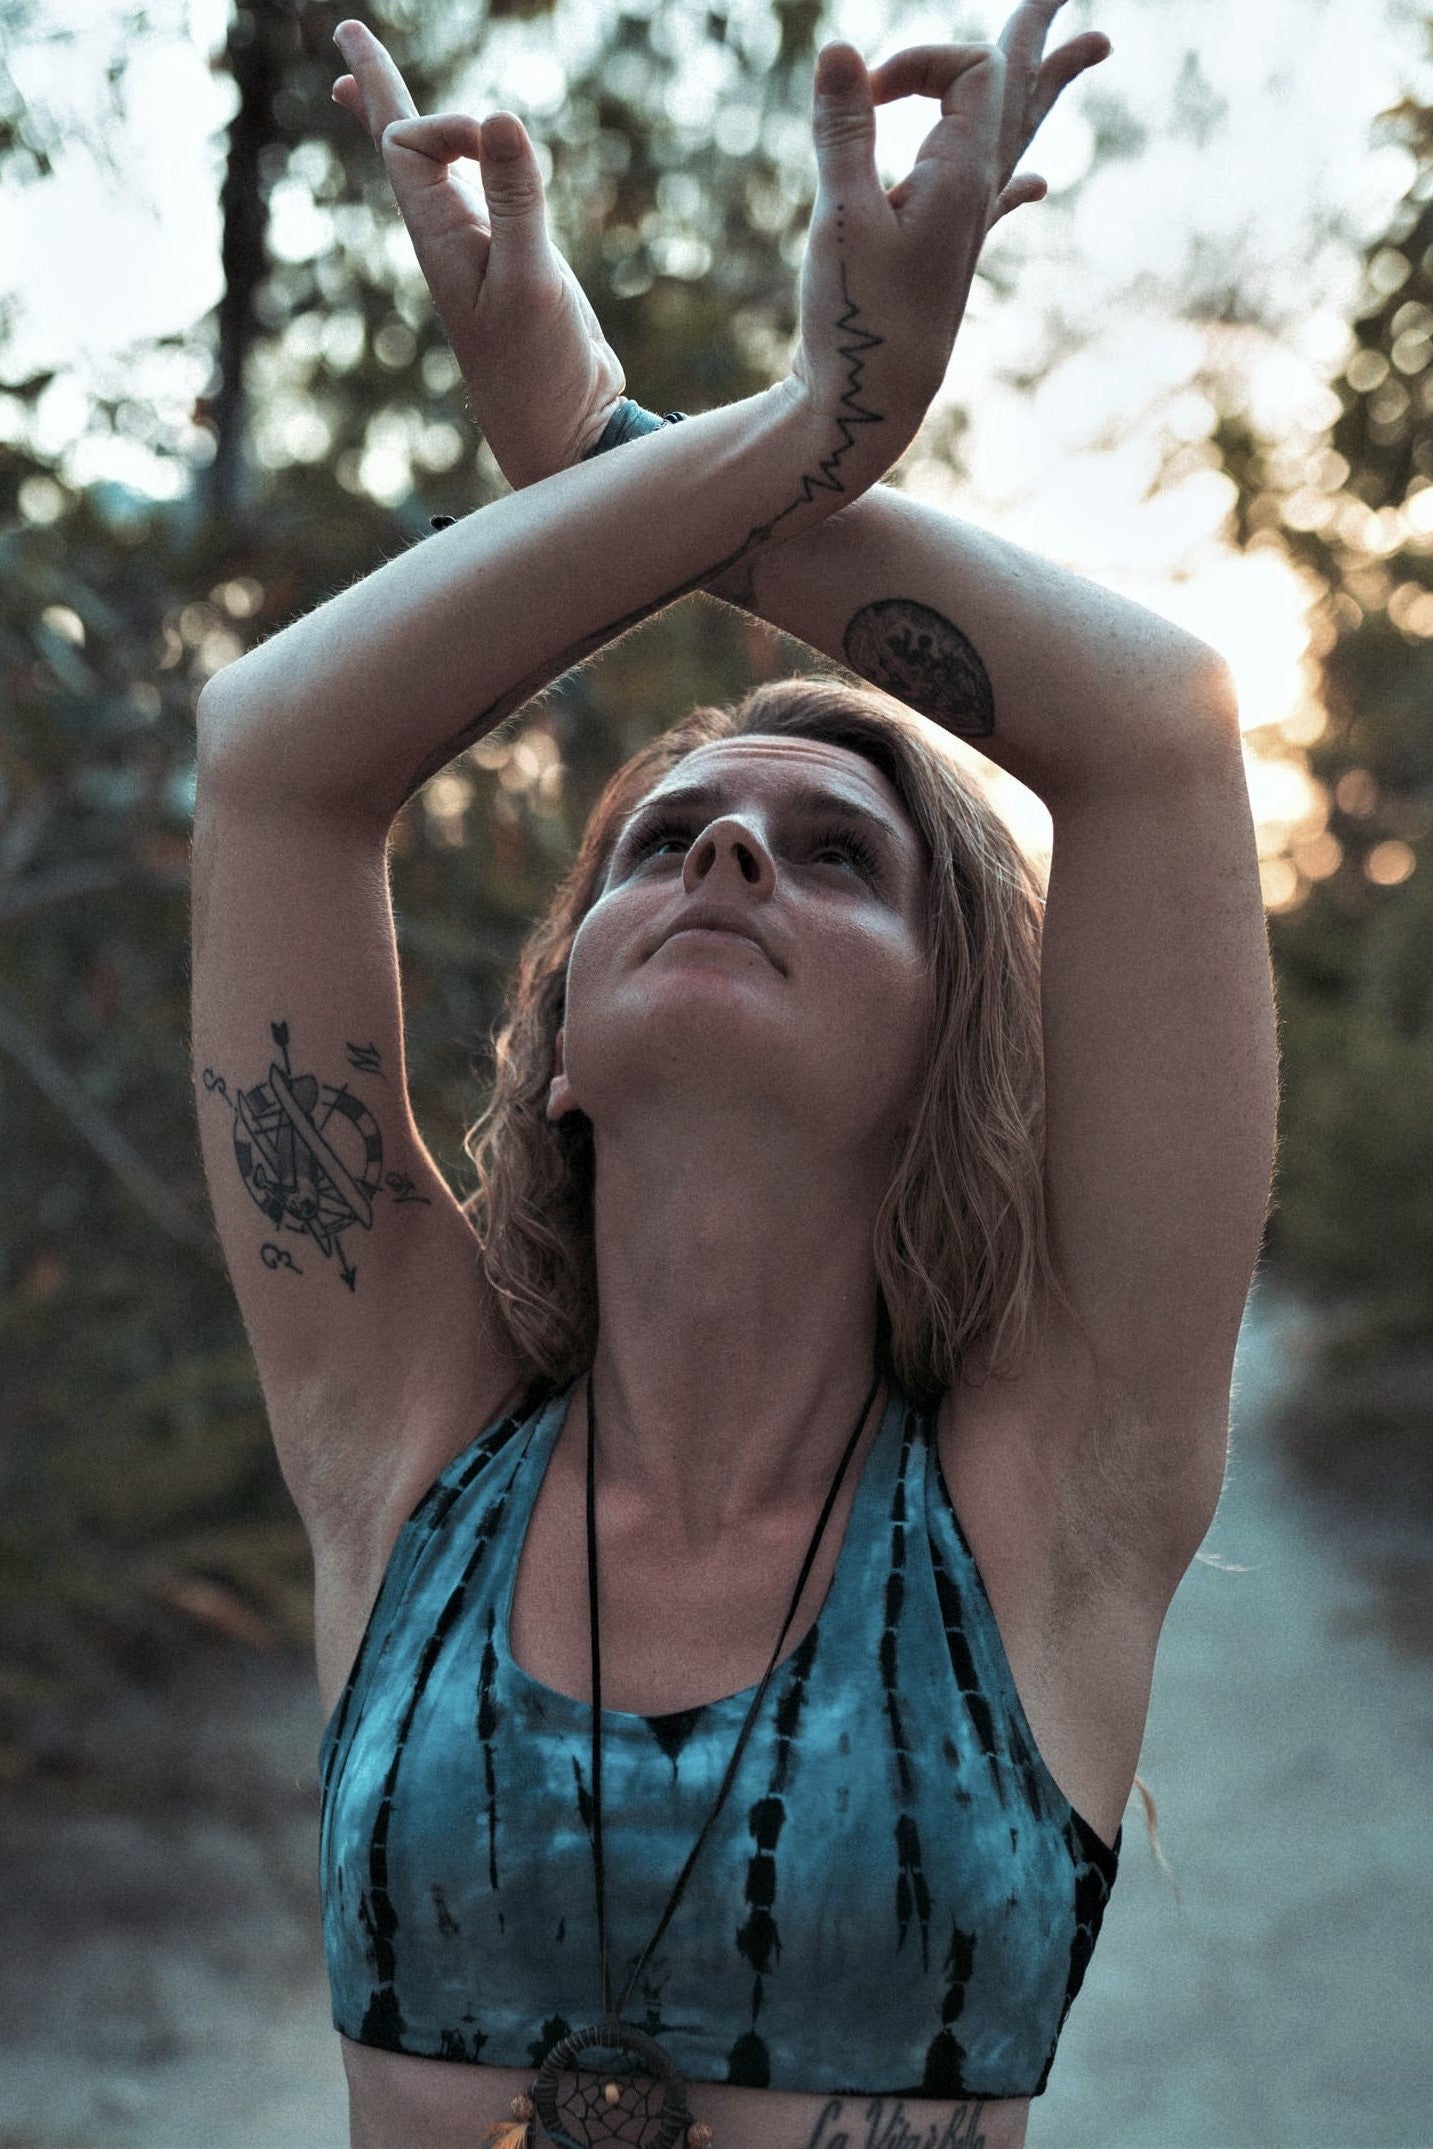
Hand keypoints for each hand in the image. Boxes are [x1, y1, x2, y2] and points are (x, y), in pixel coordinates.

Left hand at [331, 18, 625, 488]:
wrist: (563, 432)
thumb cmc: (540, 370)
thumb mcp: (532, 282)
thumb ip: (517, 200)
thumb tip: (499, 118)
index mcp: (438, 241)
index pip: (408, 145)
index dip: (444, 124)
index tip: (493, 138)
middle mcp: (447, 239)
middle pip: (397, 149)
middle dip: (377, 87)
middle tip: (346, 35)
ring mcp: (478, 252)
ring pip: (428, 173)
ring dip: (400, 124)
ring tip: (358, 88)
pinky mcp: (513, 265)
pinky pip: (470, 196)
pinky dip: (455, 163)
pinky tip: (457, 159)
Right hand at [791, 2, 1109, 429]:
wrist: (870, 402)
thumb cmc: (858, 319)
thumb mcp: (839, 219)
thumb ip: (842, 133)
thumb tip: (838, 48)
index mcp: (965, 177)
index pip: (969, 71)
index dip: (917, 60)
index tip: (863, 94)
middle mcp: (978, 194)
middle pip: (1022, 91)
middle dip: (1039, 32)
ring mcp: (967, 225)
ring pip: (1017, 135)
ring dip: (1046, 85)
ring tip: (1091, 46)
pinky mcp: (946, 255)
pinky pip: (998, 201)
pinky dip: (1018, 179)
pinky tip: (1039, 183)